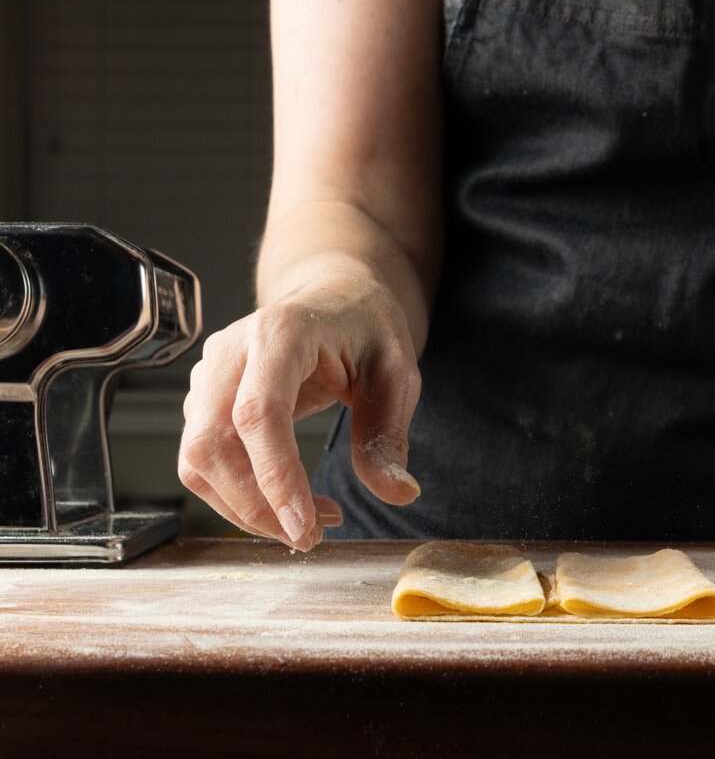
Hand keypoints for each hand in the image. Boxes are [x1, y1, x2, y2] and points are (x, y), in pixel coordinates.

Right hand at [178, 271, 421, 550]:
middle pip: (212, 444)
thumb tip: (398, 491)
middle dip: (256, 506)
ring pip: (197, 459)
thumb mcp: (396, 372)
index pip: (258, 413)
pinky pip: (202, 459)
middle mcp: (231, 351)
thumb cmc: (364, 326)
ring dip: (244, 508)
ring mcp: (209, 374)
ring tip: (305, 522)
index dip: (273, 475)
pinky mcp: (203, 399)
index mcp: (281, 332)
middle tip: (310, 536)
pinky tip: (283, 503)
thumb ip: (389, 433)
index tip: (302, 526)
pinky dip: (236, 495)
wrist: (333, 296)